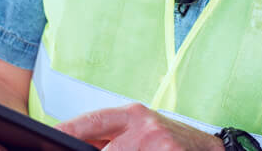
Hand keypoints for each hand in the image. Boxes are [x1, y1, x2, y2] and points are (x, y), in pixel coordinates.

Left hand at [57, 103, 223, 150]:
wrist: (210, 149)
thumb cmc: (169, 140)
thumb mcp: (141, 130)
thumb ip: (110, 136)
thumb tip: (74, 143)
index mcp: (133, 114)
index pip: (93, 120)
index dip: (69, 129)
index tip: (51, 134)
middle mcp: (145, 125)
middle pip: (106, 149)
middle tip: (97, 149)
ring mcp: (157, 143)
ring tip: (136, 148)